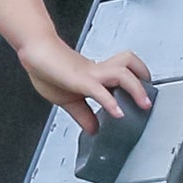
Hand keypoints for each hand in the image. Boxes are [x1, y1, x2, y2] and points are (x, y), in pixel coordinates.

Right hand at [18, 34, 153, 139]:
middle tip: (149, 95)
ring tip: (143, 104)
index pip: (124, 72)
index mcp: (95, 74)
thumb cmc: (46, 69)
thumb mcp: (67, 99)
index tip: (144, 98)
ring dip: (136, 89)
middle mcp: (96, 71)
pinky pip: (99, 89)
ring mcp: (89, 73)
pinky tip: (117, 113)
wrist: (33, 52)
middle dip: (143, 76)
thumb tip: (94, 130)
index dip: (137, 81)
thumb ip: (83, 114)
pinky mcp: (79, 79)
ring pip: (122, 72)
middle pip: (129, 63)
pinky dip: (110, 102)